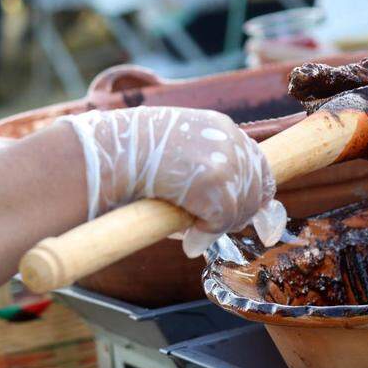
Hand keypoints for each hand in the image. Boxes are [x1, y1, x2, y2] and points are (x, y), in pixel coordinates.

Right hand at [61, 106, 286, 254]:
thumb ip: (201, 172)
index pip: (258, 163)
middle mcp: (229, 139)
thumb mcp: (173, 150)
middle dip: (238, 215)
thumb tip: (213, 214)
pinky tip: (188, 241)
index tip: (251, 215)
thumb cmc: (129, 154)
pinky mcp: (214, 185)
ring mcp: (224, 161)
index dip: (254, 193)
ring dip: (220, 227)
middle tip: (209, 231)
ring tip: (194, 236)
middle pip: (257, 188)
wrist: (109, 153)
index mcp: (219, 126)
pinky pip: (222, 222)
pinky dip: (207, 236)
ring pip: (241, 208)